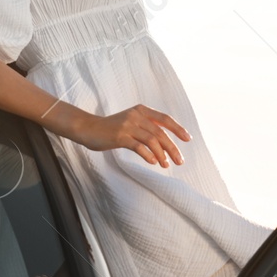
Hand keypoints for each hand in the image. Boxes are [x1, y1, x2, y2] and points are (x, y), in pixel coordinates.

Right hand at [72, 104, 187, 168]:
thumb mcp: (131, 122)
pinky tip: (153, 162)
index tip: (188, 139)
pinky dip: (148, 155)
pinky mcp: (120, 136)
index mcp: (141, 110)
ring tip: (166, 165)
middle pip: (160, 132)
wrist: (88, 128)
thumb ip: (146, 127)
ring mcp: (128, 125)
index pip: (165, 119)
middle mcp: (136, 116)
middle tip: (180, 160)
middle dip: (172, 147)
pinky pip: (138, 146)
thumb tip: (166, 143)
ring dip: (162, 154)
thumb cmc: (111, 128)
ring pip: (152, 140)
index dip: (178, 129)